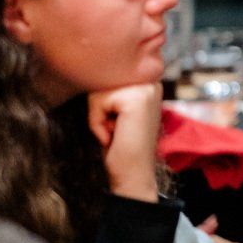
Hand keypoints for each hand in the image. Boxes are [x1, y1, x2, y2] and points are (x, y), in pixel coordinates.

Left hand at [87, 83, 163, 201]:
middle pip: (102, 80)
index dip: (103, 101)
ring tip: (115, 131)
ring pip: (98, 90)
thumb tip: (91, 69)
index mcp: (148, 80)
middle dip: (100, 108)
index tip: (118, 121)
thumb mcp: (118, 108)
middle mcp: (151, 80)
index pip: (107, 75)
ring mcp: (146, 89)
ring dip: (98, 116)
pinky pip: (98, 102)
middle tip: (116, 128)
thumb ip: (112, 87)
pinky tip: (114, 134)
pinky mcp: (136, 99)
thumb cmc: (122, 145)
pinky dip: (97, 122)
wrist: (134, 174)